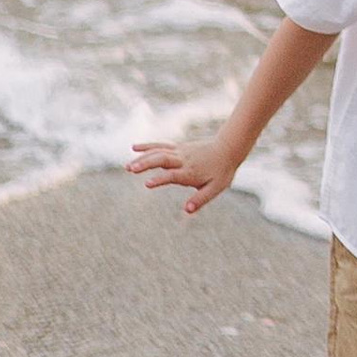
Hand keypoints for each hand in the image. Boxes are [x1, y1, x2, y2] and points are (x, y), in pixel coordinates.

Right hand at [128, 133, 243, 215]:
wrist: (229, 147)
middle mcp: (183, 160)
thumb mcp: (216, 187)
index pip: (173, 175)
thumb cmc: (222, 171)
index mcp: (190, 172)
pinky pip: (161, 146)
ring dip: (143, 157)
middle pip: (163, 159)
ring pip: (159, 152)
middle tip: (131, 169)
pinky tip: (134, 148)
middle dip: (146, 164)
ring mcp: (180, 152)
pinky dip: (148, 146)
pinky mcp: (178, 148)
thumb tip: (187, 211)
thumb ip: (201, 199)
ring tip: (127, 166)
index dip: (160, 179)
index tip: (147, 184)